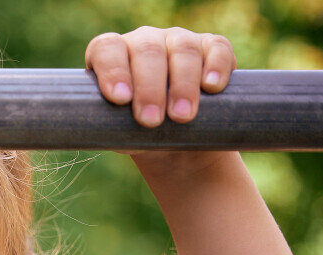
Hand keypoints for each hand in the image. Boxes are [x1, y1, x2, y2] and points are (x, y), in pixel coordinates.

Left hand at [85, 27, 234, 128]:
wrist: (178, 146)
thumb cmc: (139, 138)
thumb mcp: (120, 136)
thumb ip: (110, 129)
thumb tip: (105, 132)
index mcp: (113, 57)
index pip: (106, 49)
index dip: (112, 70)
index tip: (120, 99)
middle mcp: (144, 41)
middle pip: (147, 51)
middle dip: (149, 88)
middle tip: (151, 121)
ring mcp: (178, 41)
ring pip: (182, 50)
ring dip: (182, 84)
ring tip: (181, 116)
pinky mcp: (212, 48)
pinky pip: (216, 48)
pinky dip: (216, 66)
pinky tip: (212, 87)